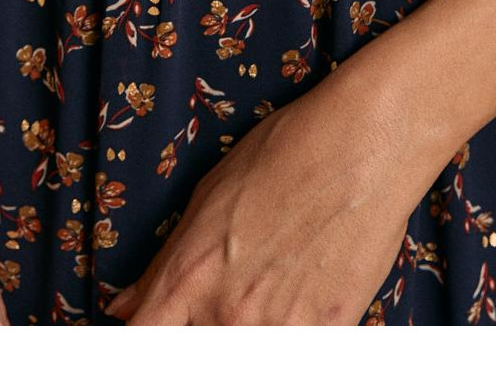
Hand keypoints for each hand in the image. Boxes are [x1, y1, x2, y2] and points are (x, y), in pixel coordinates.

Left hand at [105, 65, 425, 325]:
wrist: (367, 143)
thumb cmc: (291, 149)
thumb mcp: (213, 191)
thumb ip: (168, 260)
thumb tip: (128, 306)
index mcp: (190, 272)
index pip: (143, 337)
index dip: (143, 339)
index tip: (154, 331)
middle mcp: (228, 311)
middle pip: (194, 354)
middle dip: (204, 327)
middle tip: (236, 290)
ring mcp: (280, 328)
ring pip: (246, 353)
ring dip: (252, 327)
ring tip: (276, 281)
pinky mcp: (328, 333)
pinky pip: (297, 351)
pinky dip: (295, 328)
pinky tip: (307, 289)